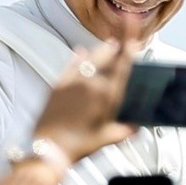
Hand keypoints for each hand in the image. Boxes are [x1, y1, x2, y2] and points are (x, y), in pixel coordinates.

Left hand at [34, 40, 137, 162]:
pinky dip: (77, 57)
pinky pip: (70, 65)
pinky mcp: (57, 85)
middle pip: (105, 57)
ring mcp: (72, 82)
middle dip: (115, 47)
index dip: (128, 47)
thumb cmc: (78, 145)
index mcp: (106, 95)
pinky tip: (80, 52)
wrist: (49, 148)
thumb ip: (124, 130)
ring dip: (99, 51)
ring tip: (107, 45)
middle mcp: (89, 84)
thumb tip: (136, 127)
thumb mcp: (106, 139)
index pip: (122, 64)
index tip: (133, 37)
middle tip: (122, 41)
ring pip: (89, 58)